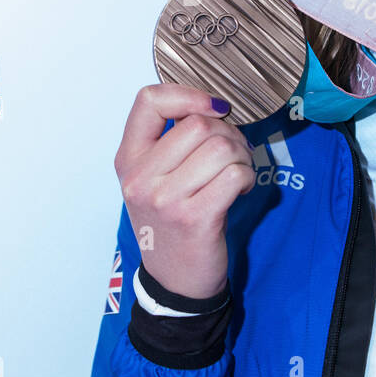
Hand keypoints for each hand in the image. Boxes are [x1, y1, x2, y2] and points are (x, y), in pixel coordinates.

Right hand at [113, 83, 255, 300]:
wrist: (174, 281)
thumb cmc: (169, 224)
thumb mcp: (151, 180)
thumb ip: (168, 142)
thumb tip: (214, 108)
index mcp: (127, 160)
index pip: (148, 101)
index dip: (188, 95)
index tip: (213, 109)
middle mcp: (140, 178)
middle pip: (197, 124)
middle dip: (228, 133)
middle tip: (234, 153)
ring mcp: (165, 199)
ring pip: (221, 147)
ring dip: (241, 156)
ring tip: (238, 172)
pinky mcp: (195, 218)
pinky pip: (235, 174)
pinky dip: (247, 176)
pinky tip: (241, 189)